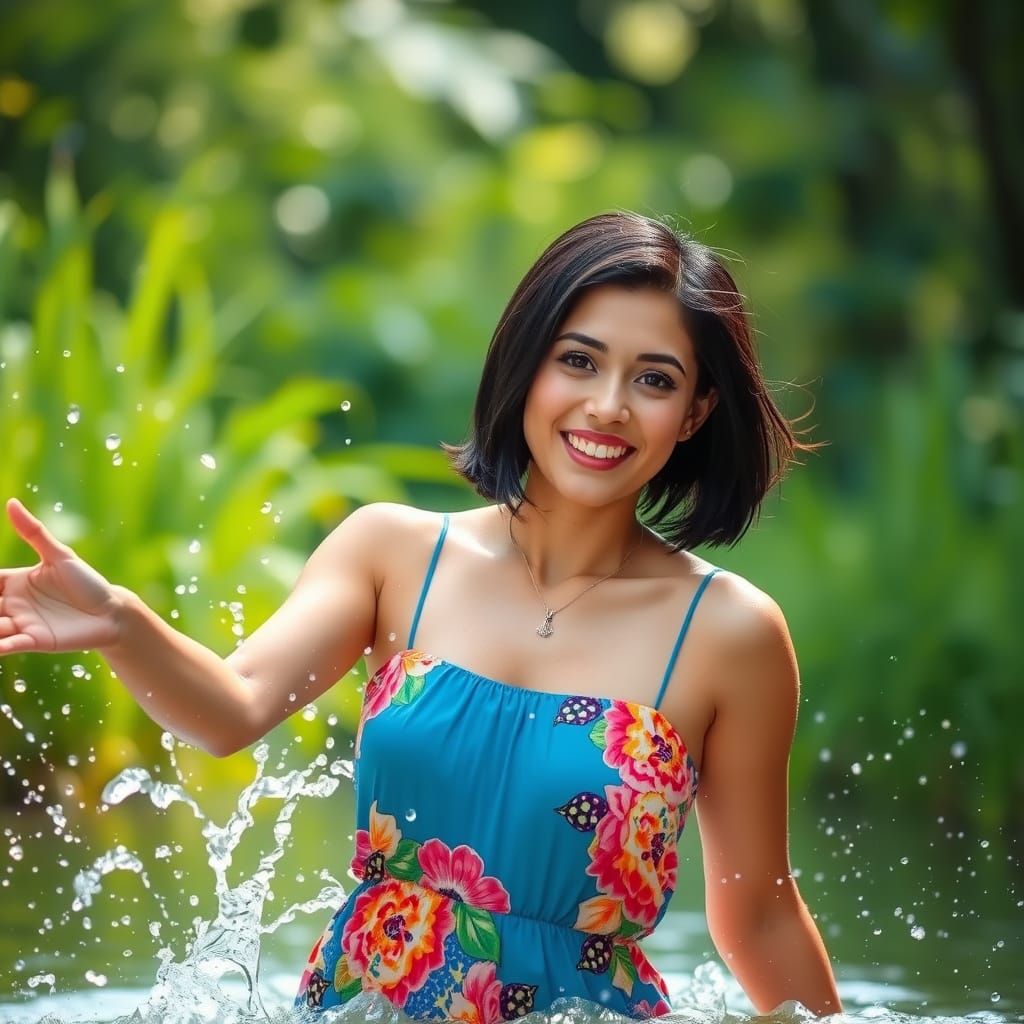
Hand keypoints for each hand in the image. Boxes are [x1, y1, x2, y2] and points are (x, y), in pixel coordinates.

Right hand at [0, 499, 121, 654]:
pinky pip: (10, 645)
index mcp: (15, 582)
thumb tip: (11, 502)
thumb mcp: (59, 555)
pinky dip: (1, 646)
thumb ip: (34, 532)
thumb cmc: (86, 582)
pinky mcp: (35, 641)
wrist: (112, 612)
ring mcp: (22, 624)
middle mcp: (13, 604)